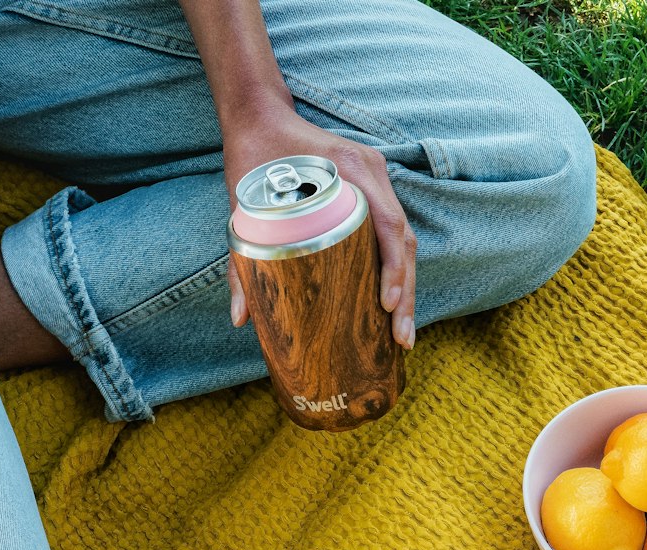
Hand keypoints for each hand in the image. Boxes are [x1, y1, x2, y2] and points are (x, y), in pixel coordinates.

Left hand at [224, 108, 416, 349]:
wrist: (260, 115)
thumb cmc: (253, 156)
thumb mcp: (243, 207)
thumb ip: (241, 264)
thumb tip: (241, 319)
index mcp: (350, 170)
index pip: (387, 224)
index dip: (393, 268)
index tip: (386, 304)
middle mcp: (372, 172)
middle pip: (404, 240)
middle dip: (405, 292)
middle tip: (402, 339)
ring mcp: (377, 179)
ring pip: (404, 239)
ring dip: (405, 284)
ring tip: (401, 330)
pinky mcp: (373, 188)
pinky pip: (393, 231)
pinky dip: (396, 266)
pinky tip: (393, 299)